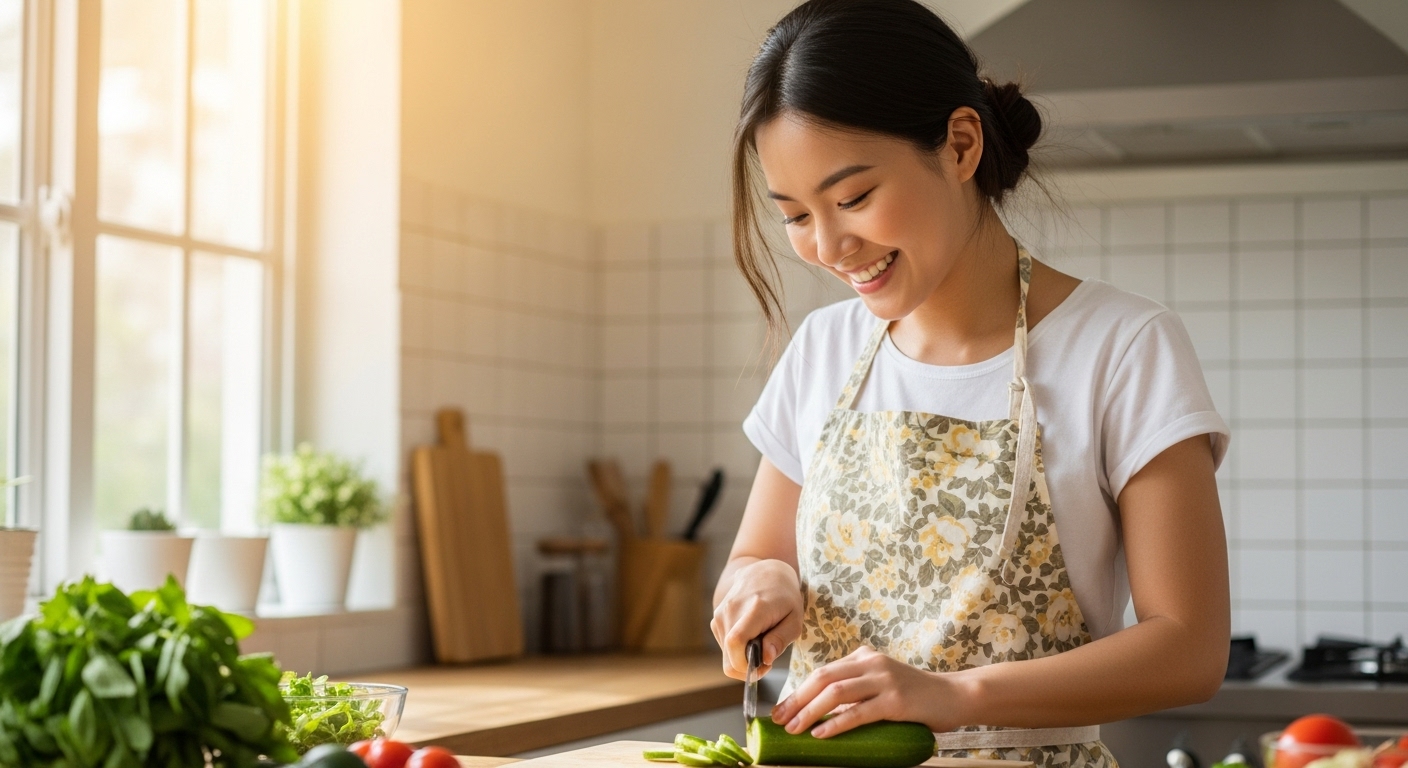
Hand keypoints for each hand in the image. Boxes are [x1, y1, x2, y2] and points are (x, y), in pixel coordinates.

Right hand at [711, 558, 803, 679]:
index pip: (736, 642)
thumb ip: (781, 639)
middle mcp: (731, 610)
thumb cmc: (785, 596)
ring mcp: (720, 613)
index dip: (745, 665)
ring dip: (743, 656)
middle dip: (748, 667)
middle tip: (767, 658)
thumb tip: (765, 659)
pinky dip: (738, 649)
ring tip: (761, 641)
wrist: (765, 571)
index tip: (764, 667)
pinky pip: (724, 646)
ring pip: (726, 654)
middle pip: (729, 656)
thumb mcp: (795, 618)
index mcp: (754, 609)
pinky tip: (751, 635)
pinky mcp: (716, 618)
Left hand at [769, 646, 960, 736]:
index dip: (798, 691)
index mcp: (864, 657)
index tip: (781, 710)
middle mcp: (871, 663)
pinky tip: (821, 734)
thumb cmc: (915, 695)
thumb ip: (856, 689)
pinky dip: (836, 724)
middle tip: (780, 720)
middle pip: (822, 678)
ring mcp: (884, 680)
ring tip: (795, 729)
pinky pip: (858, 712)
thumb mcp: (881, 683)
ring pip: (835, 693)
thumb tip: (821, 711)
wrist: (954, 696)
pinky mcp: (895, 701)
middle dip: (797, 700)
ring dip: (810, 712)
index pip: (822, 672)